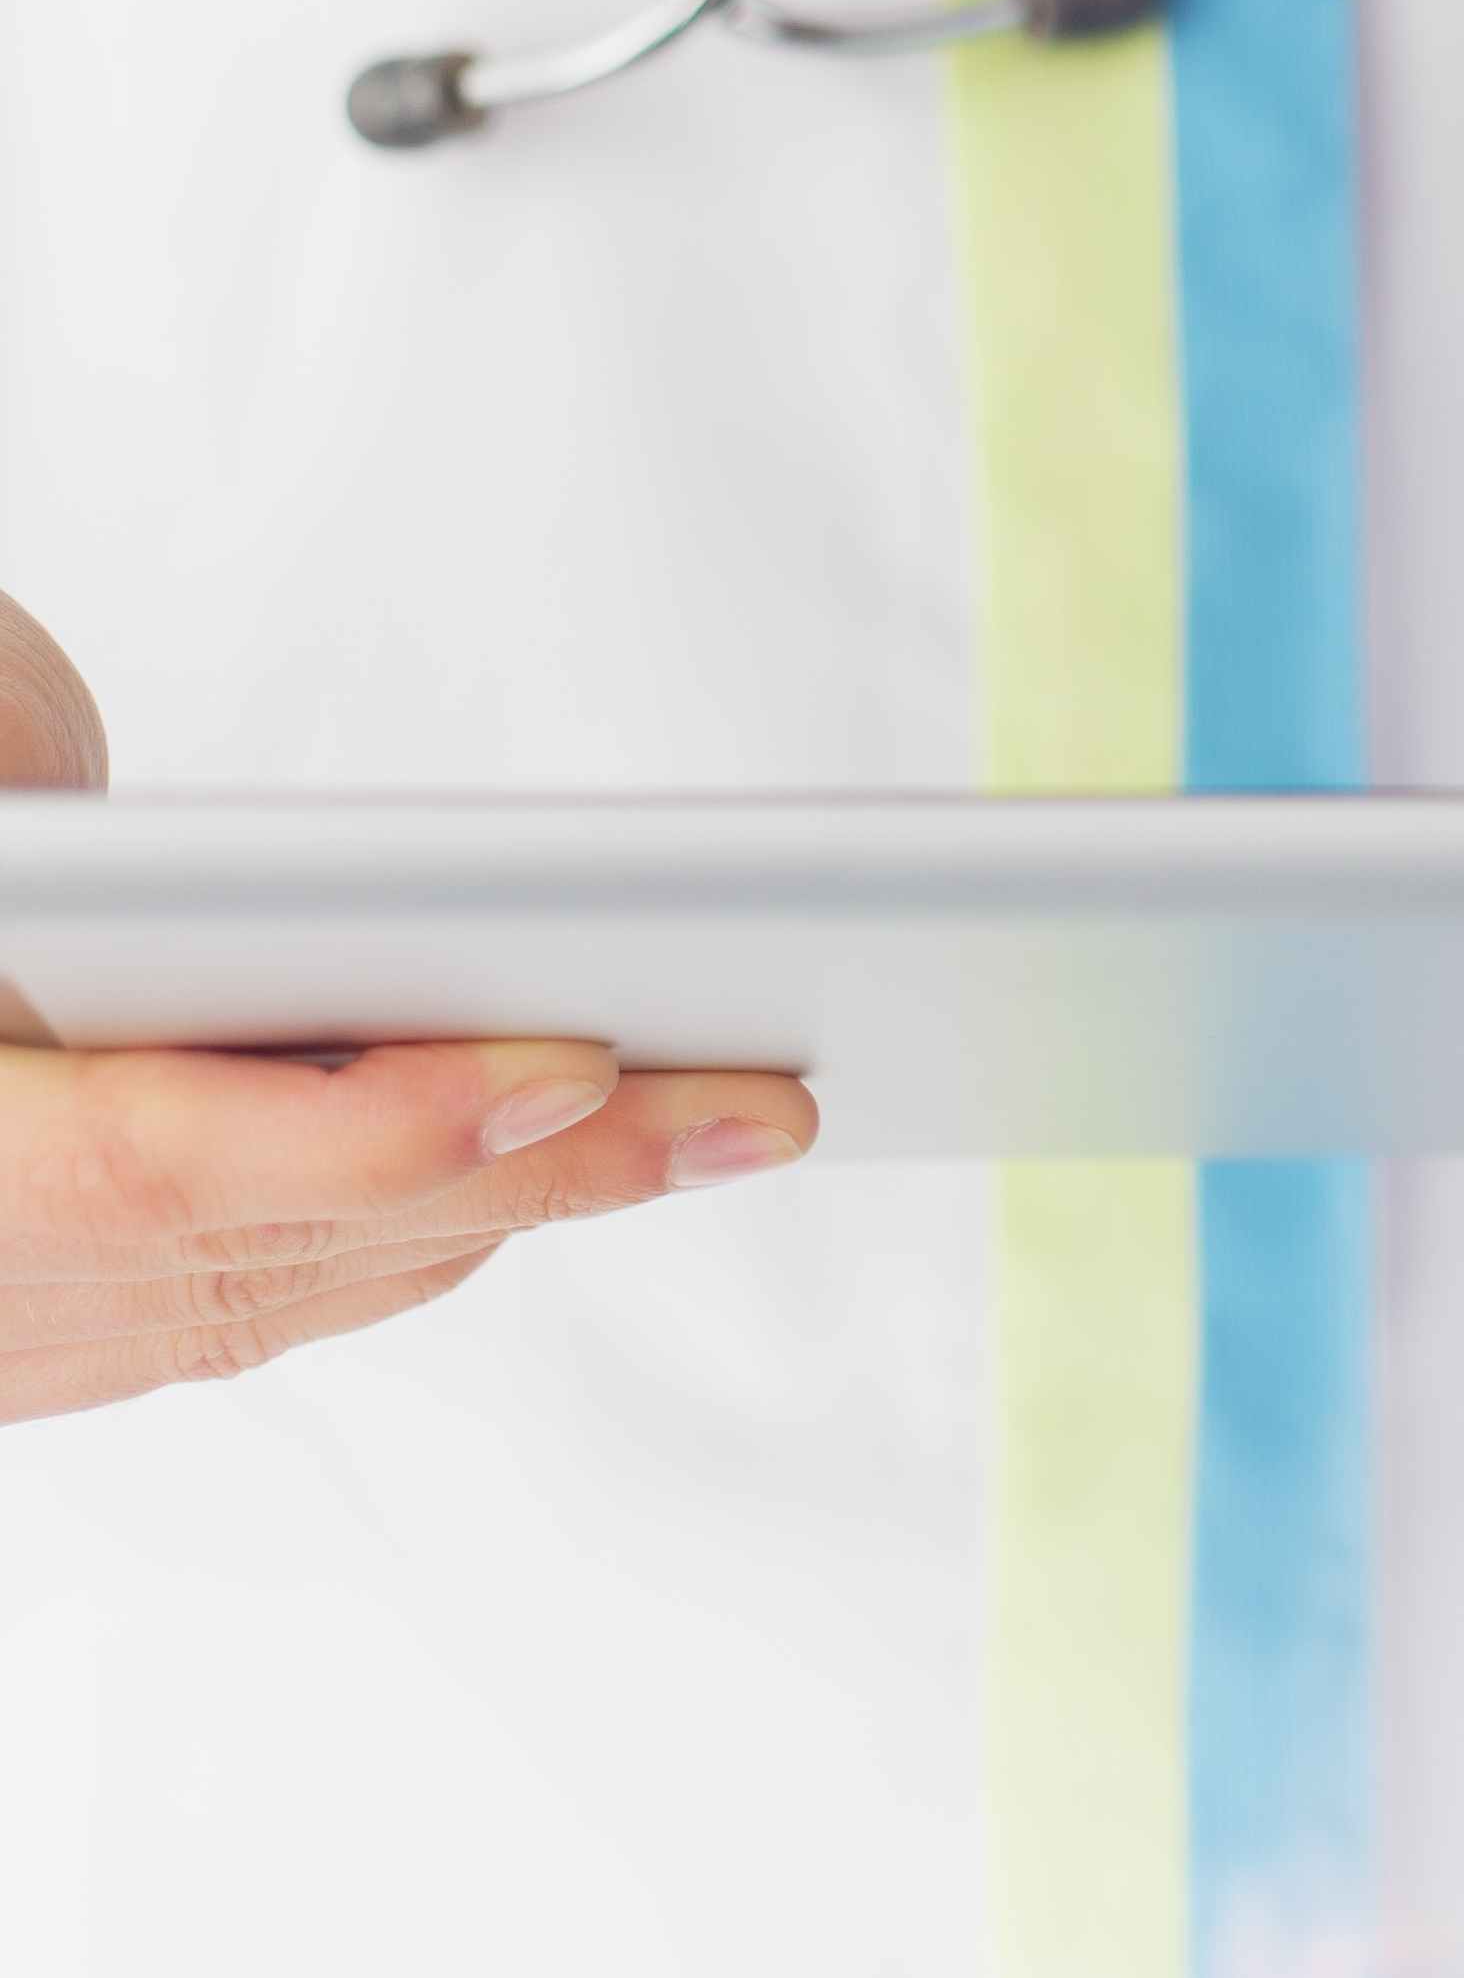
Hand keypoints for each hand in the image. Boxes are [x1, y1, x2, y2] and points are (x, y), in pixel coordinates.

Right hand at [0, 586, 821, 1423]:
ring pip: (266, 1286)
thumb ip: (48, 782)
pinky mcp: (17, 1320)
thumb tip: (332, 902)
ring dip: (505, 1208)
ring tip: (727, 1124)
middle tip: (752, 1099)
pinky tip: (570, 1154)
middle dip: (520, 1168)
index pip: (130, 1174)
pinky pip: (237, 1296)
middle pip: (247, 1242)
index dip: (361, 1130)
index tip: (567, 1066)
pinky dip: (413, 1224)